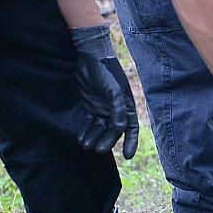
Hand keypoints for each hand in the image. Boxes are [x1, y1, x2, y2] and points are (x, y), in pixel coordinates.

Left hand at [70, 25, 139, 158]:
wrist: (88, 56)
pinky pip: (89, 123)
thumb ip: (118, 109)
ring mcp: (102, 108)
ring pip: (100, 129)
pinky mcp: (90, 106)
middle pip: (113, 131)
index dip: (131, 142)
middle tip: (98, 150)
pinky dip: (86, 131)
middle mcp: (115, 109)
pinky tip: (81, 138)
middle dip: (107, 141)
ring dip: (94, 138)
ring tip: (86, 146)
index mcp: (126, 105)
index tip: (128, 156)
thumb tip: (121, 128)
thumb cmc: (104, 71)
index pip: (131, 128)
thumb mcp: (113, 90)